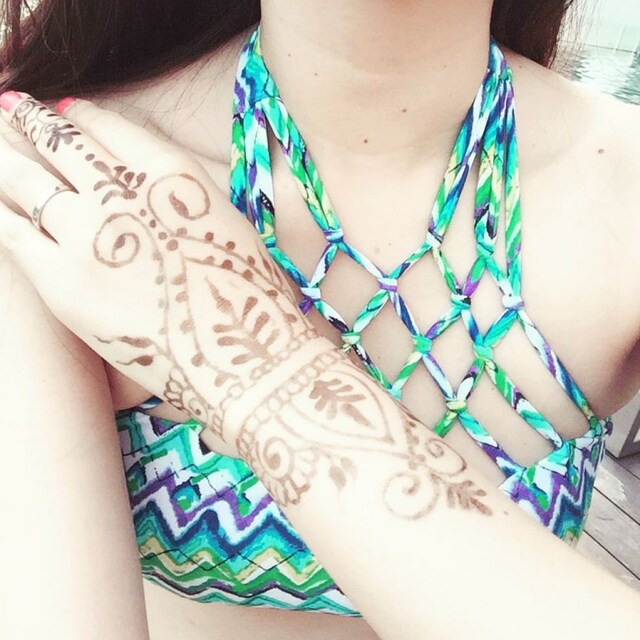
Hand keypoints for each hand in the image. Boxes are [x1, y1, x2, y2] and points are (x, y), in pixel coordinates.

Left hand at [0, 92, 330, 452]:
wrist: (237, 357)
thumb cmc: (247, 295)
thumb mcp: (228, 223)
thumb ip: (184, 191)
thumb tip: (144, 178)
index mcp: (171, 174)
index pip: (112, 127)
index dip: (84, 115)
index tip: (66, 109)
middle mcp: (123, 194)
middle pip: (64, 143)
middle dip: (34, 121)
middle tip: (14, 105)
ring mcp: (87, 236)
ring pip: (28, 180)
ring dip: (6, 155)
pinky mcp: (62, 282)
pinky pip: (13, 233)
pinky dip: (0, 210)